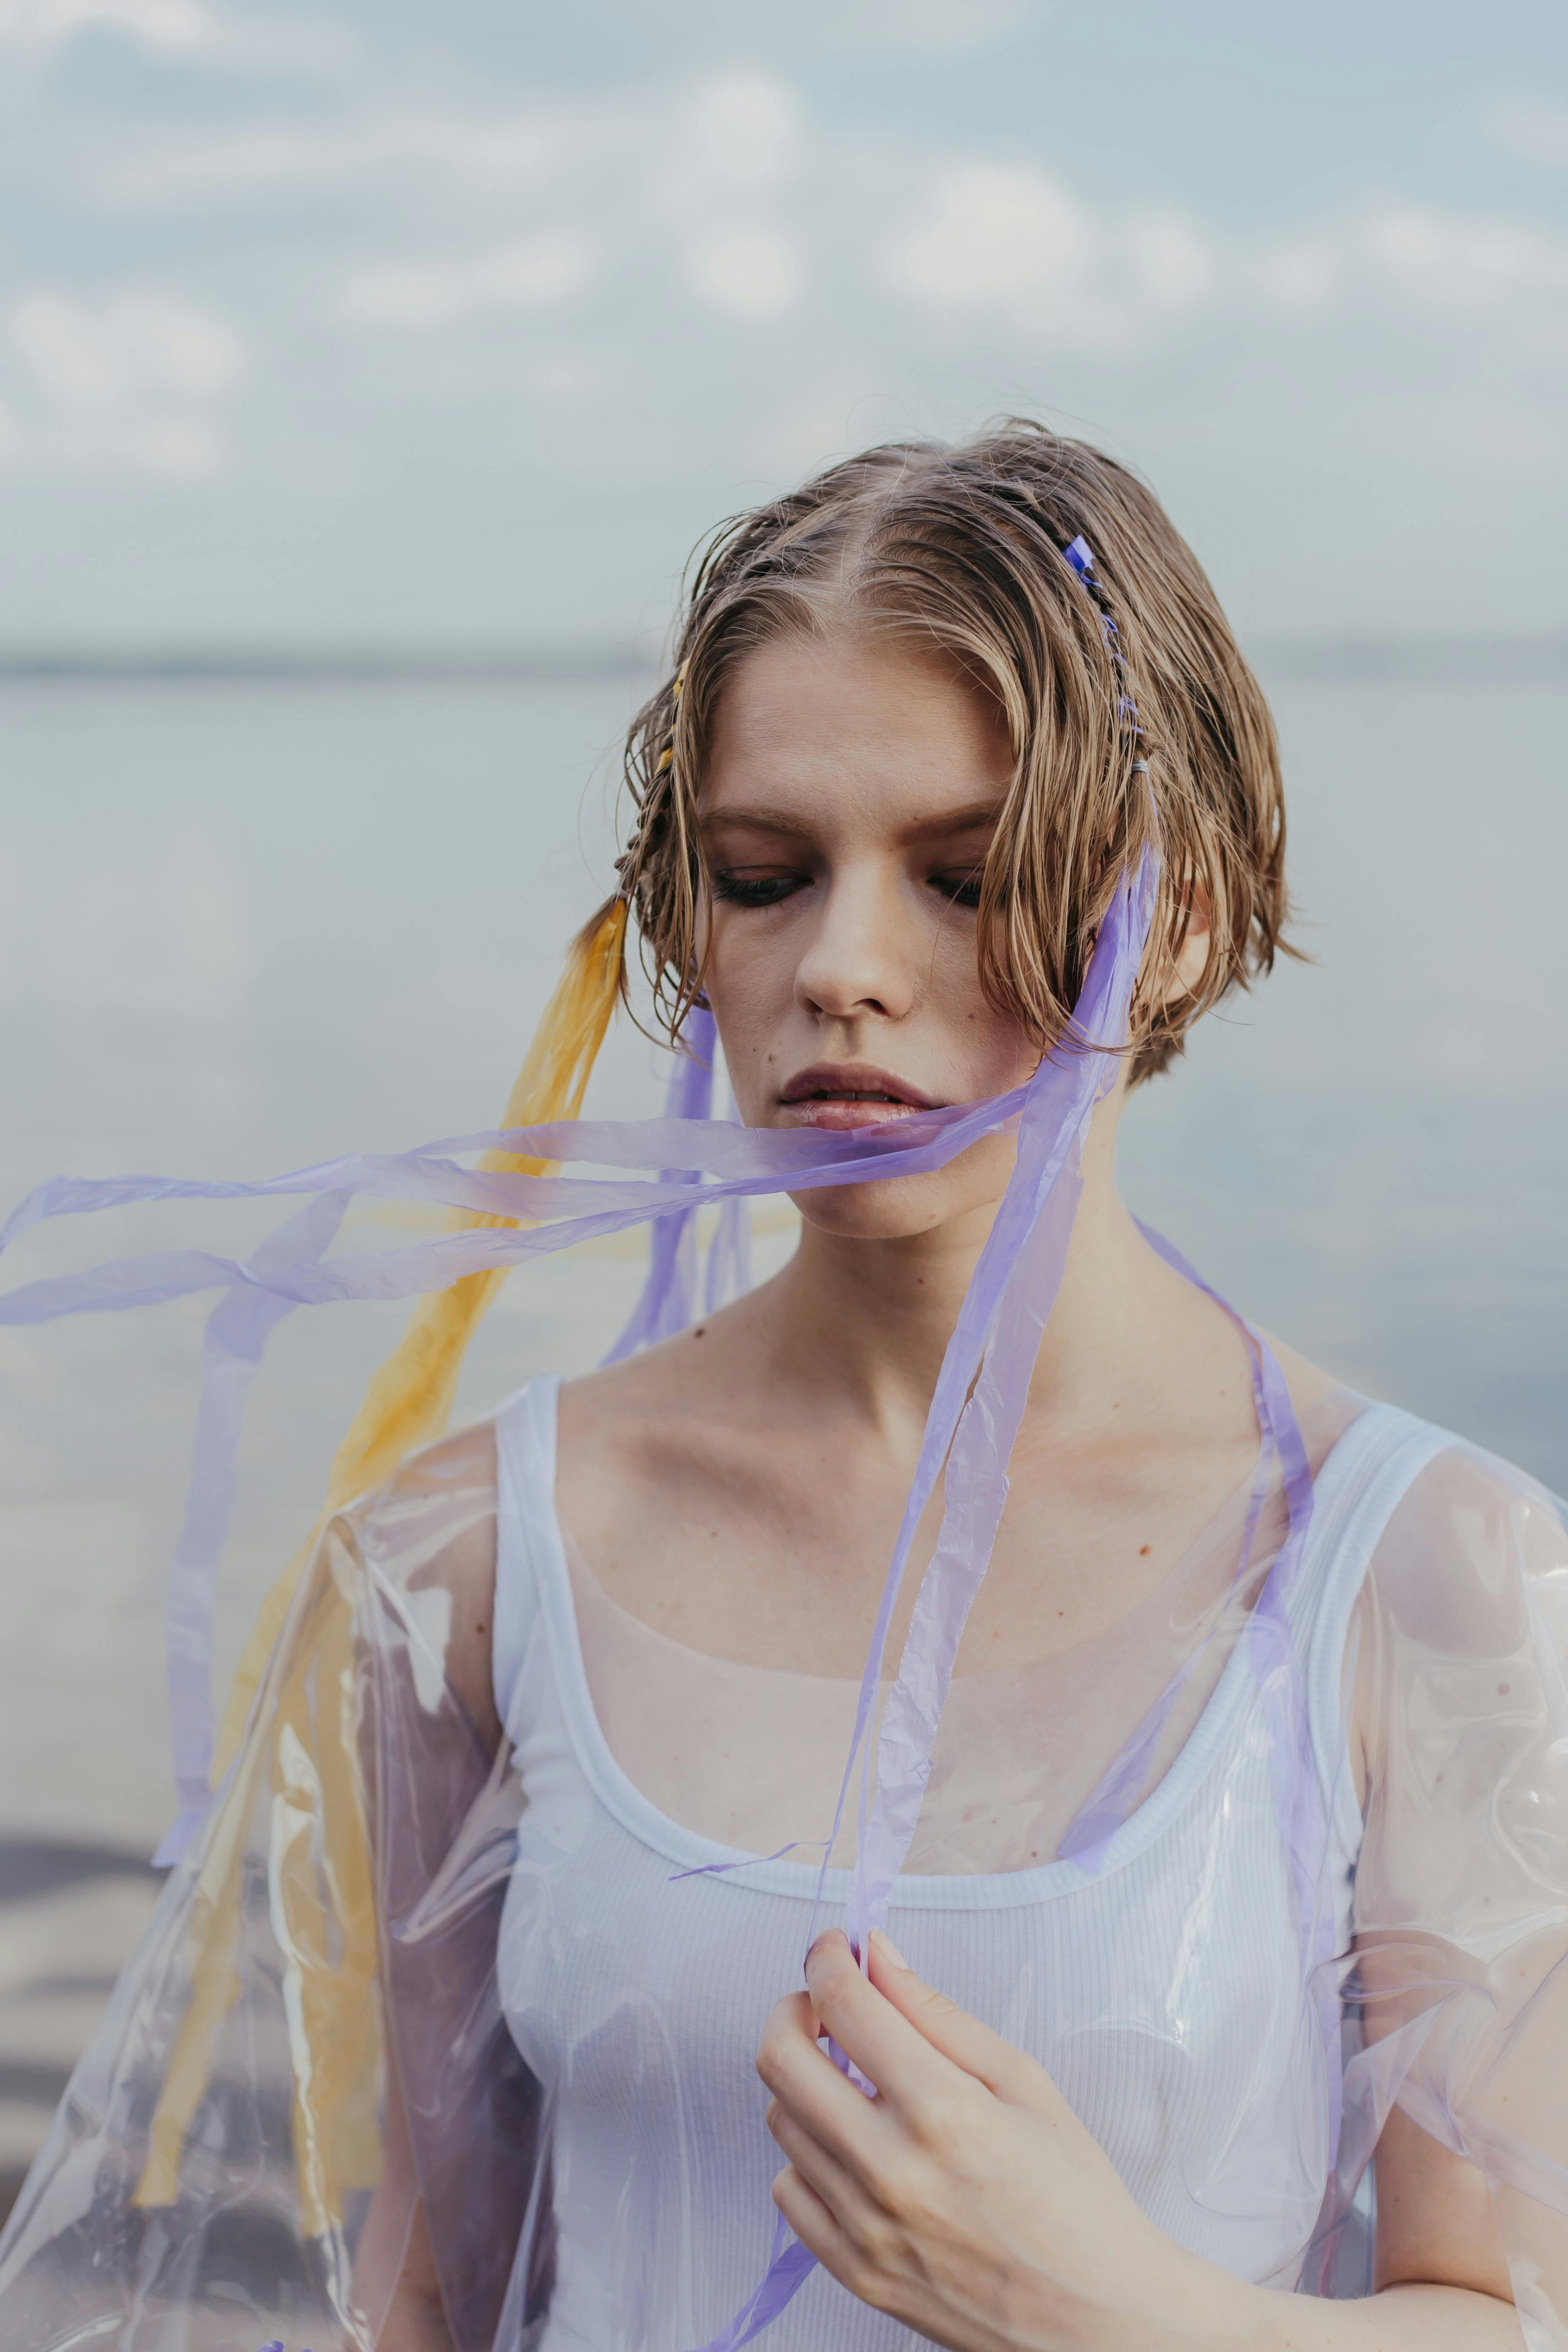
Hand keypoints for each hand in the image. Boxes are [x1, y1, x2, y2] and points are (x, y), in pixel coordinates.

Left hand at [756, 1929, 1239, 2351]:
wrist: (1096, 2318)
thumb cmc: (1073, 2195)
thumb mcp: (1022, 2082)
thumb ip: (938, 2014)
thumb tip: (878, 1957)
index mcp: (940, 2110)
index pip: (843, 2005)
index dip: (828, 1958)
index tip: (837, 1948)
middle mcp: (889, 2168)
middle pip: (781, 2058)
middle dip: (794, 2007)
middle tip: (825, 2003)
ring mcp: (864, 2227)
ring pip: (782, 2120)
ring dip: (805, 2081)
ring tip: (855, 2079)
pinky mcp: (854, 2272)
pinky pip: (789, 2191)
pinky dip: (809, 2154)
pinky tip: (853, 2146)